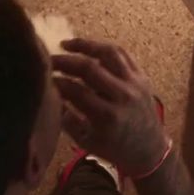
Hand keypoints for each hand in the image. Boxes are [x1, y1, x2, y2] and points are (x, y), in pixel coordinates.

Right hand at [52, 38, 167, 173]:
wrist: (149, 150)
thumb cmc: (114, 149)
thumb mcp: (86, 141)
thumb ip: (67, 119)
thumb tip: (50, 96)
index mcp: (107, 117)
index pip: (76, 91)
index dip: (57, 82)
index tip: (43, 78)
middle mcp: (122, 96)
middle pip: (90, 68)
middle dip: (65, 61)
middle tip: (48, 59)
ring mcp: (134, 84)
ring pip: (109, 53)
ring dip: (85, 45)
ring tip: (66, 44)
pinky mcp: (142, 77)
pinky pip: (122, 55)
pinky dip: (104, 48)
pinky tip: (89, 48)